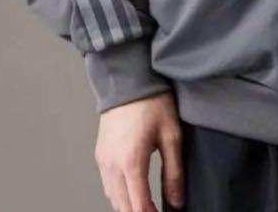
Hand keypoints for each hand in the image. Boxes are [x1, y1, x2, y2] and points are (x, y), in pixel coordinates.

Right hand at [94, 90, 185, 210]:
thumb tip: (176, 201)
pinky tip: (132, 193)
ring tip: (147, 207)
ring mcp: (103, 160)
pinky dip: (119, 195)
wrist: (128, 79)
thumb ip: (174, 171)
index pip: (139, 206)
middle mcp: (112, 165)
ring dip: (128, 207)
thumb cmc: (152, 102)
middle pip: (123, 207)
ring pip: (113, 198)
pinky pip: (107, 185)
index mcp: (131, 162)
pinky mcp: (100, 154)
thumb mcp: (171, 135)